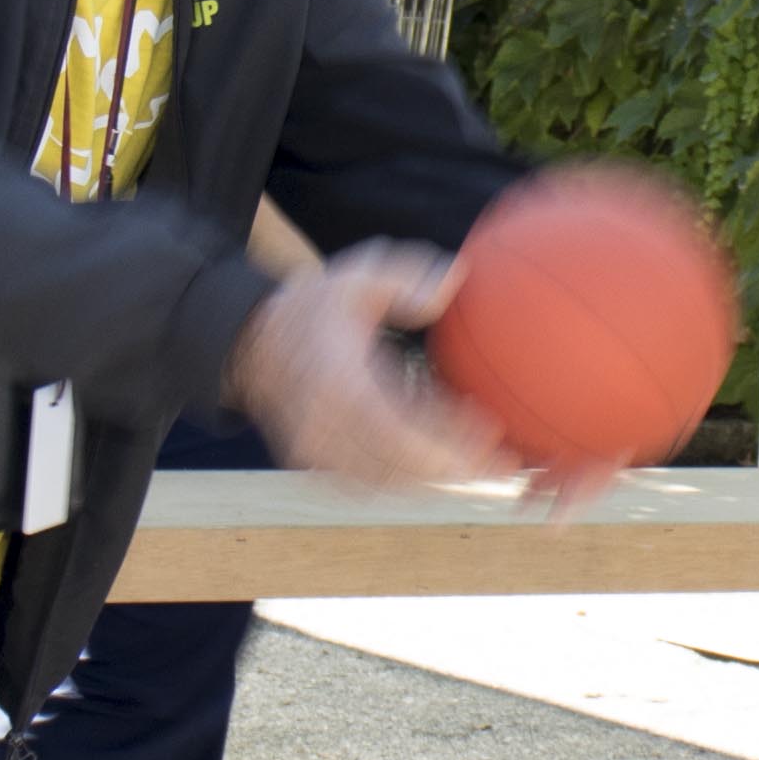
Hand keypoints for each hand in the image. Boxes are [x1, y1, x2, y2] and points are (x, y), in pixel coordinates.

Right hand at [230, 243, 514, 490]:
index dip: (440, 437)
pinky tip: (446, 469)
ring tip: (487, 467)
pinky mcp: (312, 464)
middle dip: (454, 469)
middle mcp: (319, 423)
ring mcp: (313, 450)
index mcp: (334, 378)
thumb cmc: (317, 304)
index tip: (488, 431)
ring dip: (438, 480)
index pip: (391, 423)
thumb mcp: (356, 274)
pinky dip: (408, 481)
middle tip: (506, 462)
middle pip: (395, 464)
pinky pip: (366, 484)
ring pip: (384, 481)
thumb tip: (453, 282)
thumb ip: (404, 276)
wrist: (253, 341)